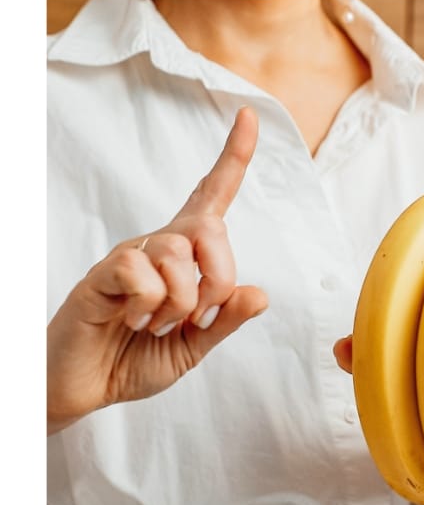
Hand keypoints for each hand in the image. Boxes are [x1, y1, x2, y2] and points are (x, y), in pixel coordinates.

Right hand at [47, 107, 268, 434]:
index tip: (249, 116)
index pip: (212, 198)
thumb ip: (225, 320)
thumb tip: (258, 293)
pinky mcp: (101, 276)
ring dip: (181, 301)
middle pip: (211, 228)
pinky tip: (133, 320)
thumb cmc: (134, 359)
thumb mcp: (195, 346)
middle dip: (219, 277)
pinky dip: (149, 306)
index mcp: (184, 258)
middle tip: (198, 317)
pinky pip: (140, 271)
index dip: (233, 158)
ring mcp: (128, 258)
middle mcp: (158, 247)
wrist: (83, 388)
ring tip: (157, 324)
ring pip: (177, 252)